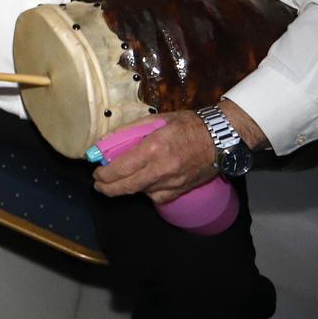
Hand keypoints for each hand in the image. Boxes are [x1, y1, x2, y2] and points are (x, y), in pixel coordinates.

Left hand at [92, 109, 218, 204]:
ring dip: (126, 189)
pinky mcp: (181, 191)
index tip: (96, 173)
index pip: (120, 168)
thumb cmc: (188, 125)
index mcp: (153, 148)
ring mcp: (172, 183)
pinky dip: (146, 192)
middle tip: (99, 185)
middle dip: (107, 188)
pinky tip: (142, 184)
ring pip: (140, 193)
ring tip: (117, 181)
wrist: (221, 138)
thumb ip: (129, 131)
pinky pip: (157, 197)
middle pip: (126, 187)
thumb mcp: (156, 120)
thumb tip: (106, 142)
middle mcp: (161, 169)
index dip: (103, 174)